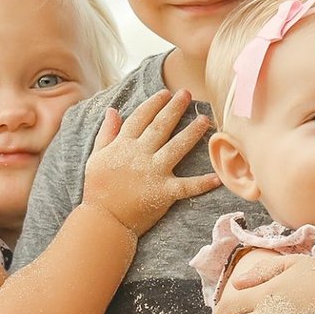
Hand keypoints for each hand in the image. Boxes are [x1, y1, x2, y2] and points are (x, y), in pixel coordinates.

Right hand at [82, 89, 220, 234]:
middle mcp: (140, 155)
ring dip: (192, 133)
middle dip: (175, 108)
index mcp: (124, 145)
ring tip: (204, 119)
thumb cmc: (96, 189)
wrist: (102, 220)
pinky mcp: (164, 192)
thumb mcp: (96, 156)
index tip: (165, 93)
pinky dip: (202, 183)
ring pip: (177, 147)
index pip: (140, 117)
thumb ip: (106, 133)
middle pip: (161, 126)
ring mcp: (153, 172)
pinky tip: (218, 176)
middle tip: (188, 94)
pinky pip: (187, 186)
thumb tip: (113, 110)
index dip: (154, 104)